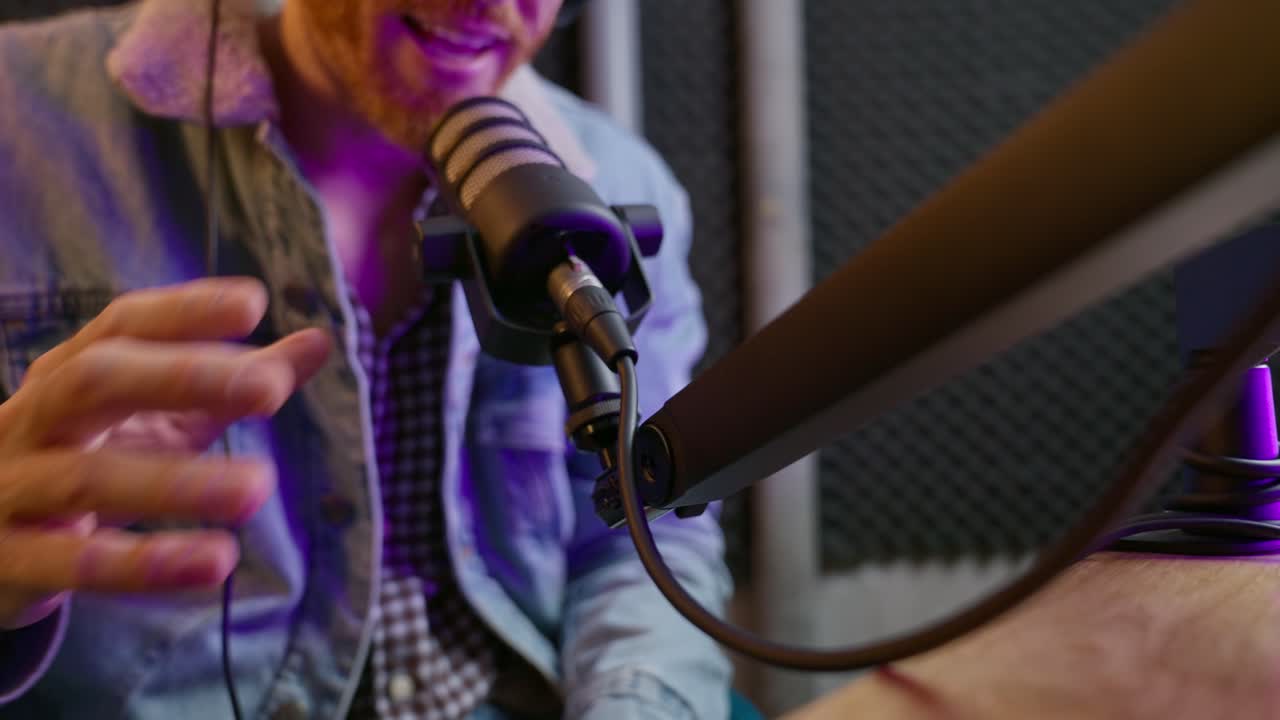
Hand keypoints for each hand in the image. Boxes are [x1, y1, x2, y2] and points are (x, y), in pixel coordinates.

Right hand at [0, 278, 330, 628]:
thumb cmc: (86, 460)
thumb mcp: (159, 418)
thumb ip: (234, 383)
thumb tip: (319, 339)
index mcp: (70, 375)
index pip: (121, 326)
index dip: (184, 311)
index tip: (253, 303)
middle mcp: (33, 420)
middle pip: (95, 381)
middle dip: (182, 378)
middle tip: (271, 390)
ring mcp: (14, 489)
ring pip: (89, 478)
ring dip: (179, 483)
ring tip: (260, 489)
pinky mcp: (11, 562)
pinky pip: (78, 564)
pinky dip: (148, 564)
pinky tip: (217, 562)